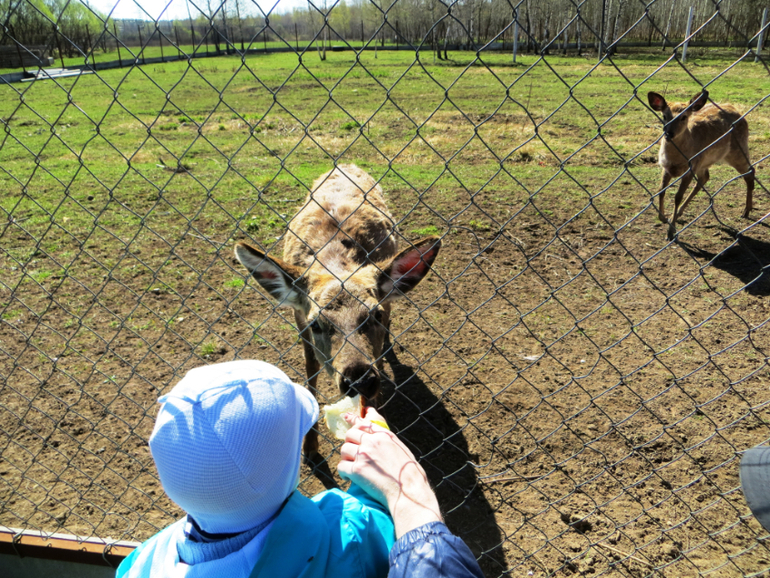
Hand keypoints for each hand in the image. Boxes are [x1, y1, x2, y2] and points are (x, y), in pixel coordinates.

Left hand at [337, 407, 442, 537]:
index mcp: (385, 436)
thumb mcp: (402, 450)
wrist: (409, 493)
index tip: (347, 417)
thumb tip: (380, 437)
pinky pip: (341, 467)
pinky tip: (348, 477)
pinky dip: (343, 472)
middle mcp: (372, 442)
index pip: (364, 423)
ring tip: (352, 467)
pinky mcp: (357, 471)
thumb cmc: (410, 475)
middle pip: (350, 434)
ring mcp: (363, 455)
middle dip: (349, 442)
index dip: (354, 420)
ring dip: (346, 458)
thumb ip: (389, 441)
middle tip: (352, 453)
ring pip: (344, 450)